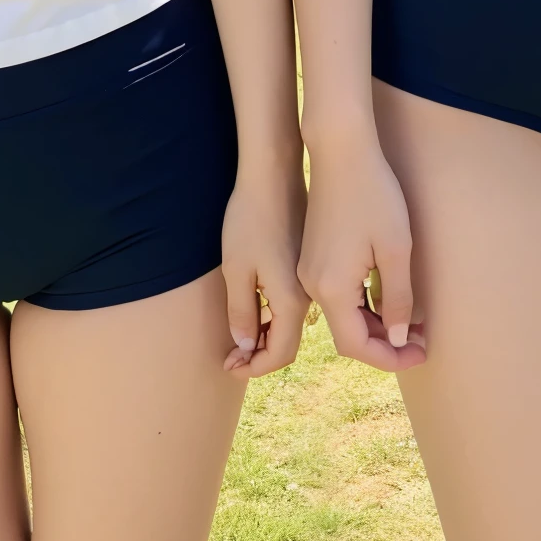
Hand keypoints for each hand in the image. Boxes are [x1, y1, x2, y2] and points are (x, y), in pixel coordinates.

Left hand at [222, 159, 309, 378]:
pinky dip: (275, 317)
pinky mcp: (307, 264)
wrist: (274, 174)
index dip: (254, 367)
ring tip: (240, 338)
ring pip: (291, 324)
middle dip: (260, 356)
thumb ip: (242, 311)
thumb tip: (245, 346)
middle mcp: (309, 294)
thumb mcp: (237, 268)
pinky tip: (256, 310)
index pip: (279, 353)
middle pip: (288, 342)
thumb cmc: (251, 218)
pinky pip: (293, 304)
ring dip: (267, 336)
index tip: (230, 367)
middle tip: (232, 358)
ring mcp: (310, 278)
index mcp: (292, 299)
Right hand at [298, 132, 425, 373]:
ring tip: (410, 321)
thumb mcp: (395, 248)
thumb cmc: (373, 194)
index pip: (357, 346)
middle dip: (385, 344)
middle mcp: (313, 284)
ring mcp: (310, 269)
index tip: (420, 352)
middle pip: (347, 335)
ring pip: (343, 315)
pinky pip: (337, 294)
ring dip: (375, 324)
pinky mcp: (313, 255)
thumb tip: (399, 337)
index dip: (390, 357)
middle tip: (420, 339)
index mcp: (331, 288)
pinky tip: (386, 296)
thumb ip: (398, 298)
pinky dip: (362, 305)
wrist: (340, 149)